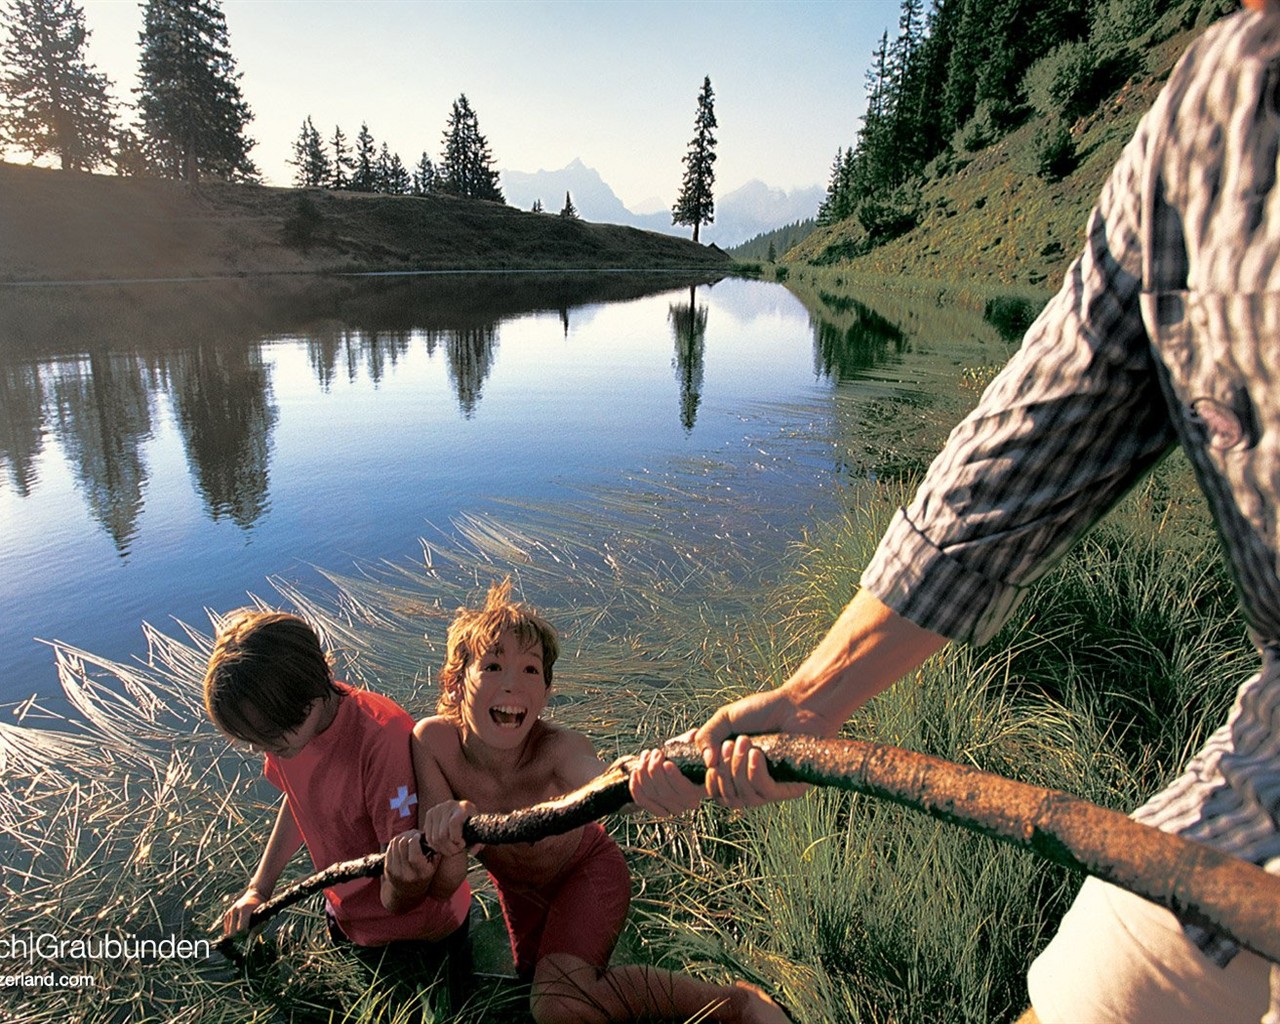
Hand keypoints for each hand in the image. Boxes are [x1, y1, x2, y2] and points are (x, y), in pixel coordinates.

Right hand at [223, 885, 265, 937]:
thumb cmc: (259, 907)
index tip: (250, 930)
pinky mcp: (226, 915)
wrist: (254, 895)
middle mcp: (235, 910)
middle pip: (232, 932)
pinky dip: (232, 930)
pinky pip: (226, 929)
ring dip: (235, 934)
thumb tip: (251, 938)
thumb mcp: (262, 915)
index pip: (241, 928)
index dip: (245, 933)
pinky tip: (238, 927)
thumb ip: (258, 927)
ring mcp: (230, 912)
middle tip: (246, 932)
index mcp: (244, 909)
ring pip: (228, 932)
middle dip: (239, 936)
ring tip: (243, 929)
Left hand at [383, 829, 436, 888]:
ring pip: (395, 844)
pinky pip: (390, 848)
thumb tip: (430, 836)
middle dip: (409, 834)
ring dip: (402, 836)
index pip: (414, 853)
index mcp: (420, 873)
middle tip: (414, 834)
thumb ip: (435, 852)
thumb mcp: (434, 866)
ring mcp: (395, 872)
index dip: (415, 840)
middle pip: (403, 845)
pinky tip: (403, 843)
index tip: (419, 836)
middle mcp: (406, 874)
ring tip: (409, 837)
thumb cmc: (424, 876)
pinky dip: (396, 842)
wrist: (408, 893)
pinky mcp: (387, 869)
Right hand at [422, 799, 480, 856]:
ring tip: (451, 850)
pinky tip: (443, 847)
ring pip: (434, 837)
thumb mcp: (478, 830)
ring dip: (443, 849)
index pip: (453, 824)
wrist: (463, 810)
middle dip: (450, 848)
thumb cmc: (471, 823)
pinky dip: (435, 846)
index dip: (456, 839)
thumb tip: (472, 852)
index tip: (462, 845)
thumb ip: (478, 843)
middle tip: (456, 851)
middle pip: (442, 834)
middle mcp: (448, 806)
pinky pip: (428, 836)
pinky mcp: (429, 814)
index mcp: (463, 807)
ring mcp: (437, 809)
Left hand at [628, 746, 703, 814]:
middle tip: (656, 751)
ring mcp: (672, 806)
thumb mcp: (696, 741)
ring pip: (652, 794)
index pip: (686, 790)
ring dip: (644, 772)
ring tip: (647, 754)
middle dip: (655, 769)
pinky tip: (635, 771)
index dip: (674, 778)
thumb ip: (696, 741)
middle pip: (665, 793)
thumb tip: (692, 737)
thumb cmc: (690, 746)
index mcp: (702, 788)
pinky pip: (642, 801)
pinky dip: (635, 787)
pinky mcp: (656, 805)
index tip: (667, 763)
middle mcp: (689, 802)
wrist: (679, 757)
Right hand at [694, 687, 835, 807]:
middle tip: (729, 744)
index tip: (711, 763)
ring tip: (745, 742)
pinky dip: (754, 773)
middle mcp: (753, 784)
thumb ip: (706, 737)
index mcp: (737, 771)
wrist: (797, 704)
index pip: (718, 795)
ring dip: (738, 769)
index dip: (710, 784)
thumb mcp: (725, 718)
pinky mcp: (790, 789)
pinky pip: (765, 792)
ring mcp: (772, 788)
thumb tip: (707, 763)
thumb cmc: (764, 710)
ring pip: (745, 798)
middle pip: (728, 799)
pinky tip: (756, 754)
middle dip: (723, 772)